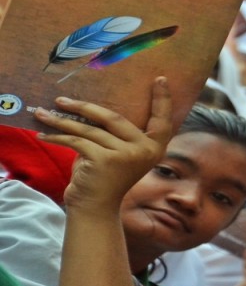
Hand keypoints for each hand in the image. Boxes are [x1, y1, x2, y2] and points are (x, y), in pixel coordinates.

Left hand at [36, 77, 172, 216]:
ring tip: (43, 114)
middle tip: (62, 99)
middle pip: (114, 118)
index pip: (162, 118)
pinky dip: (57, 136)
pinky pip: (77, 141)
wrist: (95, 207)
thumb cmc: (104, 176)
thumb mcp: (118, 152)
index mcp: (155, 147)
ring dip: (62, 121)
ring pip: (90, 129)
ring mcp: (128, 155)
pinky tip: (43, 134)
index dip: (162, 98)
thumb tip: (94, 106)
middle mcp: (146, 150)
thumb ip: (116, 133)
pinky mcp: (106, 160)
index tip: (160, 78)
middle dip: (83, 107)